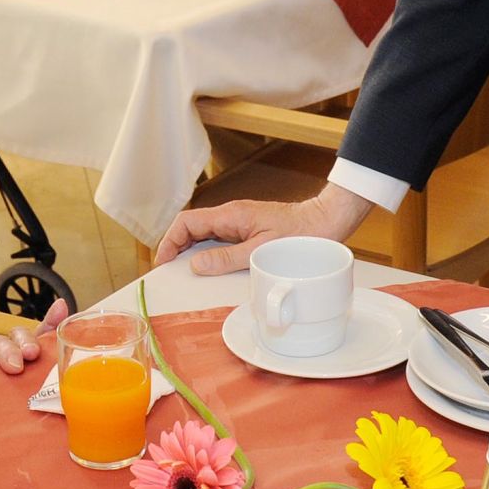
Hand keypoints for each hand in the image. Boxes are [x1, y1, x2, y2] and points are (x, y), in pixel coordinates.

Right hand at [152, 183, 372, 275]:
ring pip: (204, 232)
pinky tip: (209, 268)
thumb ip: (226, 258)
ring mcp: (239, 221)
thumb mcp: (261, 251)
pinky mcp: (247, 228)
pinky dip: (207, 251)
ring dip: (190, 250)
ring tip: (184, 273)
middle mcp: (231, 215)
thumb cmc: (300, 235)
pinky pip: (219, 238)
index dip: (169, 240)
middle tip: (168, 272)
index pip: (186, 221)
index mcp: (230, 215)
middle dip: (175, 246)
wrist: (326, 221)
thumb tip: (195, 265)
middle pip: (191, 226)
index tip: (162, 262)